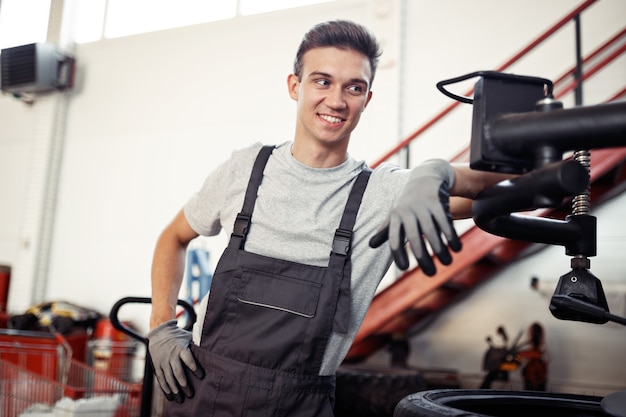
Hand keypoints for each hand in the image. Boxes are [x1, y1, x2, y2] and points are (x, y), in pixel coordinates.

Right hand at [147, 319, 204, 402]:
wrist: (159, 333)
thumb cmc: (179, 336)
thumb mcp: (188, 336)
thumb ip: (197, 343)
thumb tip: (212, 348)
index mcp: (181, 348)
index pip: (188, 358)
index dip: (194, 367)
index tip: (201, 376)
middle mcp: (171, 355)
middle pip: (178, 372)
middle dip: (184, 384)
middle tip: (190, 394)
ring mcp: (163, 361)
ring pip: (168, 377)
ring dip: (174, 389)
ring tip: (180, 398)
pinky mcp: (157, 365)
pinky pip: (160, 378)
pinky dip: (165, 388)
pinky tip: (170, 395)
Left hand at [370, 159, 461, 274]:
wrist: (425, 176)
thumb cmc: (408, 201)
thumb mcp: (395, 213)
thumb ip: (385, 230)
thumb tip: (370, 245)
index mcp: (395, 217)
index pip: (394, 239)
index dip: (398, 254)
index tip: (405, 269)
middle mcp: (408, 212)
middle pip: (414, 239)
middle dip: (422, 258)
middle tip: (431, 274)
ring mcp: (423, 206)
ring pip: (431, 232)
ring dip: (440, 250)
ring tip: (446, 262)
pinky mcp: (437, 203)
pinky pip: (445, 222)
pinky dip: (451, 236)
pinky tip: (456, 248)